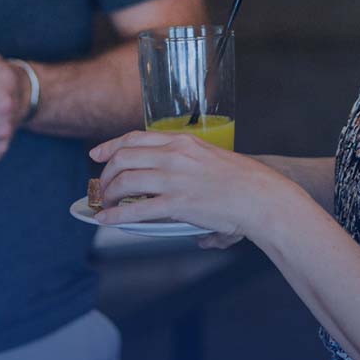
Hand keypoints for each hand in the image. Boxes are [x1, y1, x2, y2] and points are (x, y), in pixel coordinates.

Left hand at [89, 130, 285, 236]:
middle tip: (101, 187)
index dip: (110, 146)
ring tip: (104, 205)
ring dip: (108, 194)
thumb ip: (196, 178)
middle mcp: (174, 155)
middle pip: (124, 157)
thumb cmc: (245, 182)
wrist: (263, 197)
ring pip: (125, 181)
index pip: (135, 138)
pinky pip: (137, 209)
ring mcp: (174, 178)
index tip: (96, 154)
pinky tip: (107, 221)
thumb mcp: (214, 161)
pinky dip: (116, 215)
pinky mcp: (178, 204)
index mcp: (182, 141)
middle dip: (106, 173)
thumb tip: (195, 219)